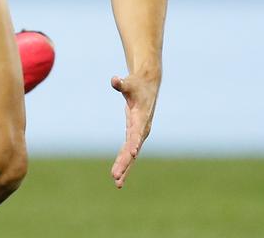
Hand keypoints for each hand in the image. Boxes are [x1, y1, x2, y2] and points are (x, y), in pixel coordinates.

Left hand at [110, 72, 158, 187]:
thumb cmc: (137, 84)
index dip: (133, 143)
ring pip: (131, 154)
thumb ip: (122, 84)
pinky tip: (118, 174)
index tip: (132, 154)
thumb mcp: (129, 83)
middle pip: (132, 148)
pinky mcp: (134, 135)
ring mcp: (138, 134)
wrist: (148, 86)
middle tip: (115, 176)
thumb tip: (114, 80)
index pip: (136, 133)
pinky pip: (128, 151)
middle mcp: (141, 129)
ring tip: (117, 183)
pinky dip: (124, 162)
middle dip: (124, 163)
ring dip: (124, 168)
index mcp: (141, 118)